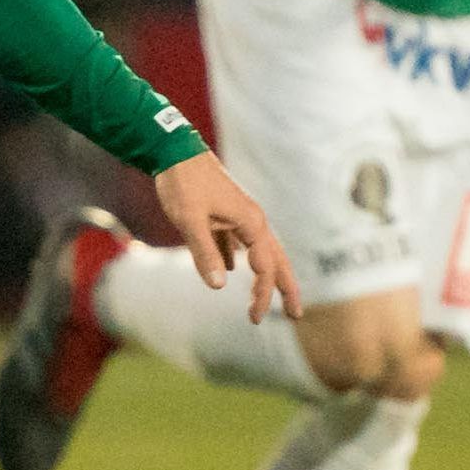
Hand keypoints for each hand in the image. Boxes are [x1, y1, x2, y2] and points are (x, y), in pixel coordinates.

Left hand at [154, 151, 299, 322]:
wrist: (173, 151)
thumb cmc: (182, 184)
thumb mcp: (190, 220)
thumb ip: (204, 252)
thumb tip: (219, 286)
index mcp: (251, 223)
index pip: (265, 267)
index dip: (262, 294)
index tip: (255, 318)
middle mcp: (252, 220)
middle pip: (275, 260)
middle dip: (285, 288)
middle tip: (296, 315)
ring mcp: (239, 216)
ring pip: (258, 251)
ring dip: (264, 275)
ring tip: (266, 298)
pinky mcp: (223, 214)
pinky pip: (236, 242)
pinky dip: (236, 259)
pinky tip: (229, 271)